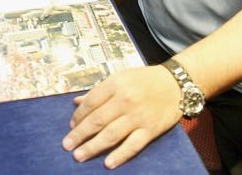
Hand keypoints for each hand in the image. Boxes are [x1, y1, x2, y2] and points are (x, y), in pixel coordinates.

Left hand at [62, 66, 181, 168]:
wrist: (175, 84)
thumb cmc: (144, 80)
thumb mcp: (119, 78)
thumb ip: (98, 91)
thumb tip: (76, 102)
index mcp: (115, 84)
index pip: (91, 102)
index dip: (78, 116)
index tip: (70, 126)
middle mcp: (125, 100)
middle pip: (97, 120)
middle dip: (80, 134)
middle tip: (67, 145)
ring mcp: (138, 116)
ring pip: (111, 134)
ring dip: (93, 146)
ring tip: (79, 155)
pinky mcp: (151, 129)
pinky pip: (133, 144)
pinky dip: (120, 154)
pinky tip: (108, 163)